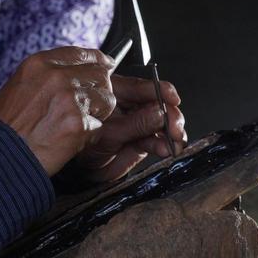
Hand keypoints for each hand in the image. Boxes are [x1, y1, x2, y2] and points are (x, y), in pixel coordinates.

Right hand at [0, 47, 117, 175]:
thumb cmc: (6, 126)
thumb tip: (77, 71)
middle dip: (99, 90)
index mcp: (40, 64)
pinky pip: (99, 127)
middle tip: (89, 107)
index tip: (106, 65)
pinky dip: (89, 136)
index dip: (98, 60)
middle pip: (100, 75)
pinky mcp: (78, 124)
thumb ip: (48, 75)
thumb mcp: (20, 86)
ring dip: (97, 114)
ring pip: (106, 100)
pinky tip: (70, 141)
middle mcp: (57, 77)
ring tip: (75, 126)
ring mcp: (70, 99)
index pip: (82, 53)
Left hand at [67, 73, 186, 184]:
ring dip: (170, 133)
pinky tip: (167, 148)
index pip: (141, 87)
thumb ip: (135, 124)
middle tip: (174, 127)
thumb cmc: (84, 147)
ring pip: (161, 123)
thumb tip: (159, 113)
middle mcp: (129, 106)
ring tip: (172, 142)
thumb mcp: (109, 134)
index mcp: (115, 93)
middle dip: (170, 116)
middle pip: (157, 104)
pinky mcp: (144, 140)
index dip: (161, 91)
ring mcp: (138, 123)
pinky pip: (158, 140)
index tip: (172, 99)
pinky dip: (165, 144)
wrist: (82, 171)